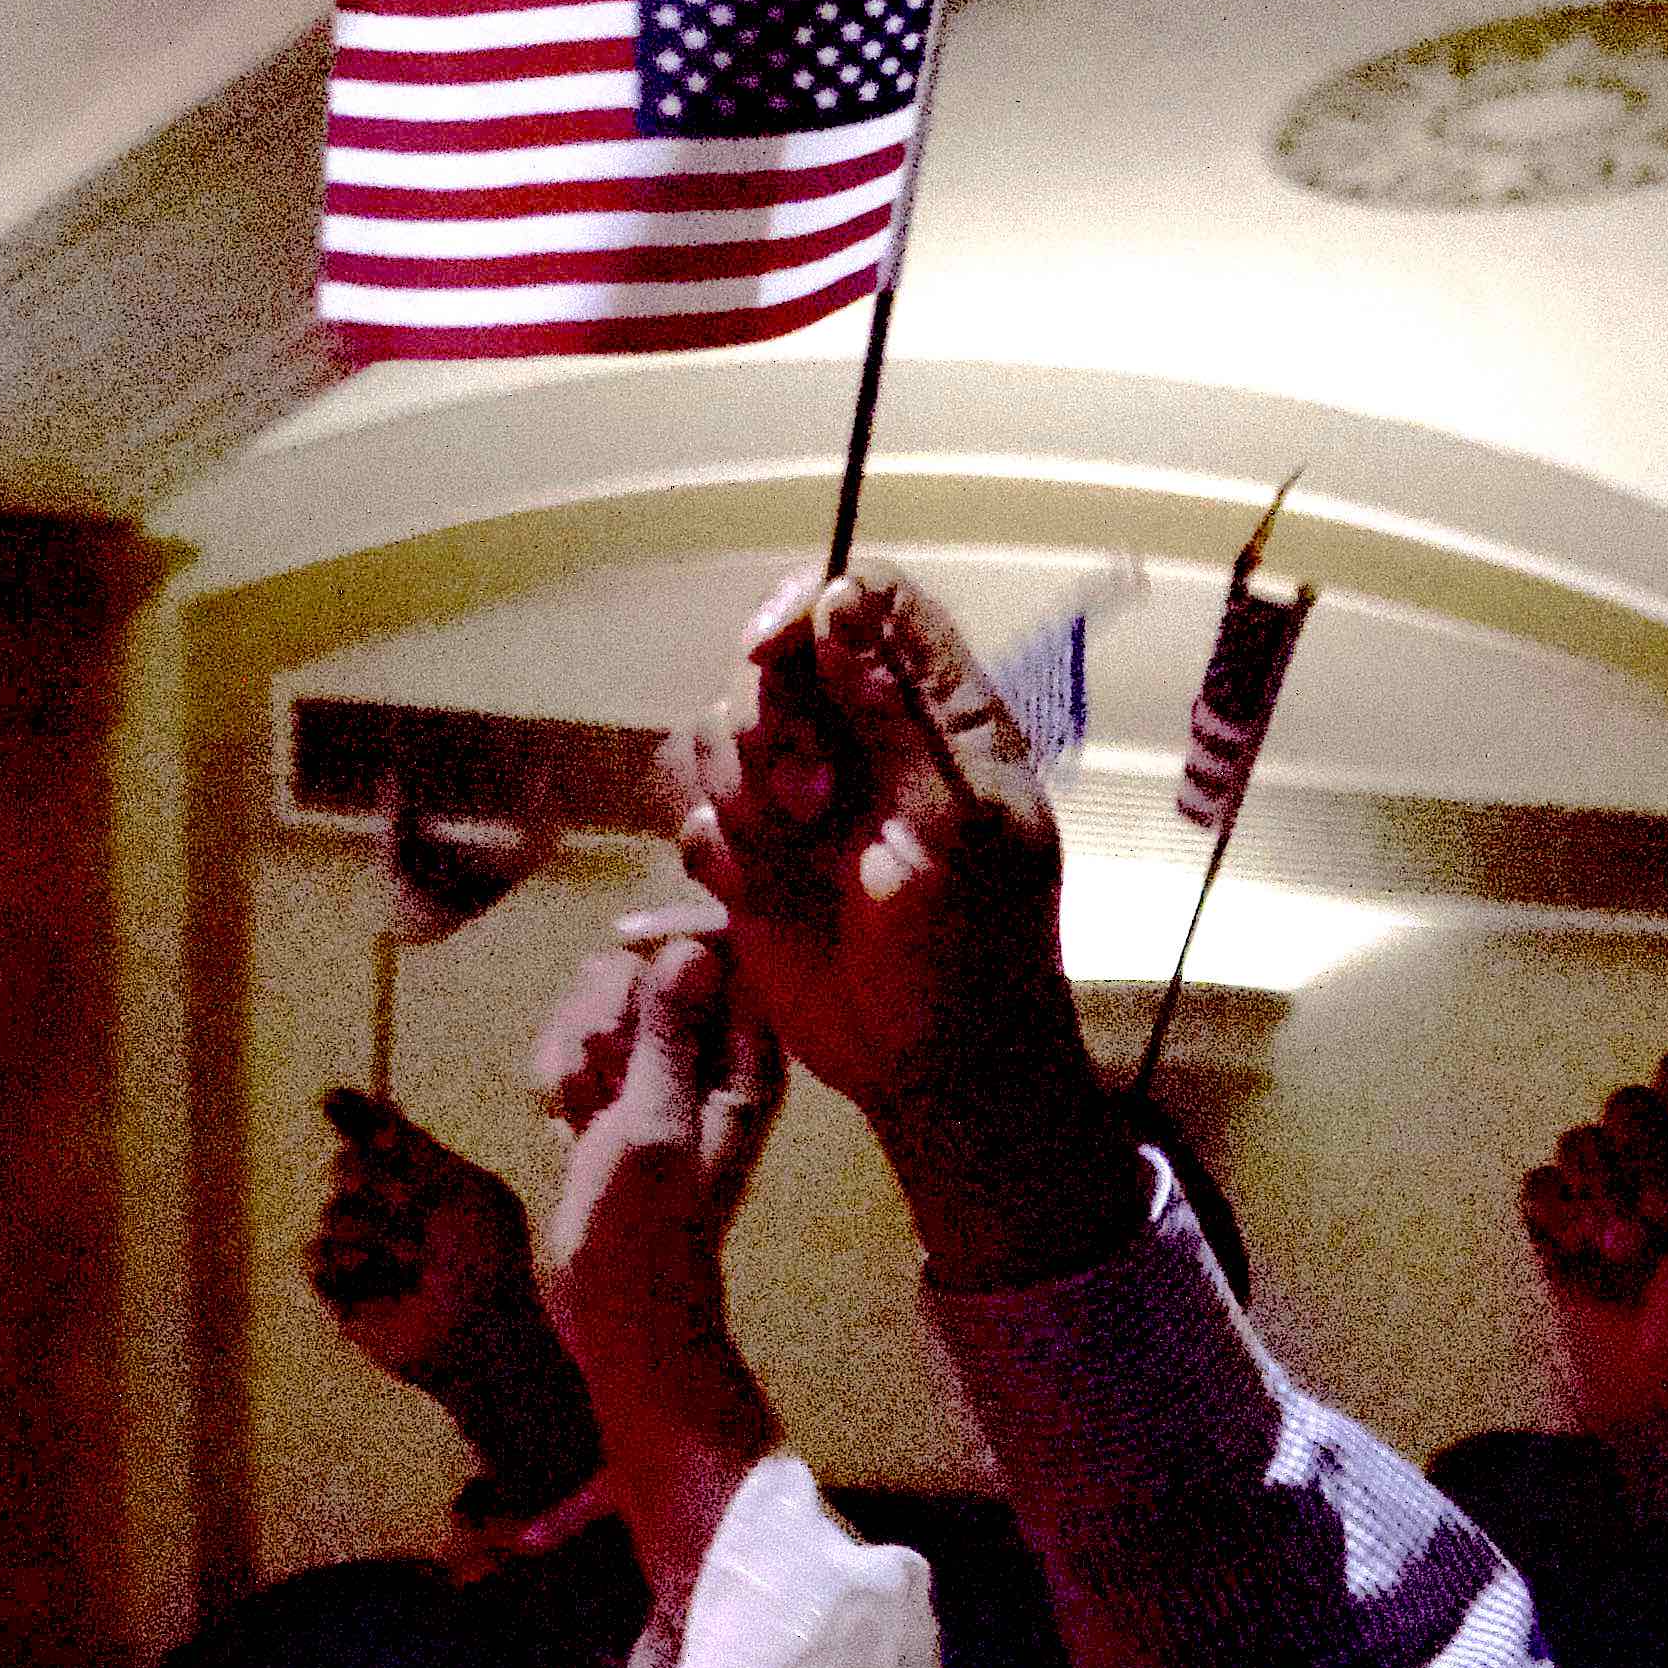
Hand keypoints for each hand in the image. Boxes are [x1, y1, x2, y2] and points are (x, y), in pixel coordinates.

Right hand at [307, 1092, 543, 1388]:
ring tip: (415, 1263)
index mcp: (422, 1179)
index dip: (351, 1115)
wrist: (482, 1334)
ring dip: (376, 1233)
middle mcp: (387, 1209)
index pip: (372, 1134)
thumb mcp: (465, 1189)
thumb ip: (411, 1144)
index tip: (332, 1102)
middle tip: (415, 1211)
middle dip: (379, 1183)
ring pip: (331, 1212)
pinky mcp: (340, 1290)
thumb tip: (345, 1097)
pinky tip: (375, 1277)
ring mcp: (361, 1249)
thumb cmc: (488, 1262)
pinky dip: (345, 1261)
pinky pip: (314, 1254)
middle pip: (345, 1166)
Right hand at [533, 922, 785, 1430]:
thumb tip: (690, 948)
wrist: (614, 1310)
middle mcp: (706, 1056)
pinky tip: (563, 1125)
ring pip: (596, 1003)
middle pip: (641, 967)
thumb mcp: (655, 1126)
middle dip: (602, 1010)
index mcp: (746, 1057)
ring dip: (571, 1049)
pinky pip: (571, 1044)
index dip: (661, 948)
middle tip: (597, 1069)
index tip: (622, 970)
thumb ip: (669, 1035)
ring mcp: (656, 1073)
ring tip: (579, 1111)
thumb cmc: (646, 1231)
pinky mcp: (612, 1095)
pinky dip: (557, 1078)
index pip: (714, 950)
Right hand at [674, 571, 1130, 1285]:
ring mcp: (803, 797)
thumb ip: (889, 710)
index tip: (767, 647)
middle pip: (773, 659)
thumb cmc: (971, 950)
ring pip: (721, 733)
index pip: (866, 598)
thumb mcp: (949, 824)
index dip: (806, 603)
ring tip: (801, 852)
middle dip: (772, 721)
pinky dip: (719, 850)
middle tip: (813, 796)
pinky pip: (696, 815)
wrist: (932, 1068)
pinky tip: (761, 895)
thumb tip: (839, 599)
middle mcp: (863, 738)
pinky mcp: (753, 859)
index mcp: (938, 712)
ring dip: (745, 790)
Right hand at [1520, 1050, 1667, 1439]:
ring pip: (1580, 1141)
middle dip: (1645, 1161)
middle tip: (1663, 1221)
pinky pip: (1539, 1184)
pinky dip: (1556, 1211)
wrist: (1660, 1394)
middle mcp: (1654, 1170)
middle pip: (1628, 1104)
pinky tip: (1577, 1248)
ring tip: (1622, 1253)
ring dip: (1602, 1196)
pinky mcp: (1555, 1231)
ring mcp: (1601, 1199)